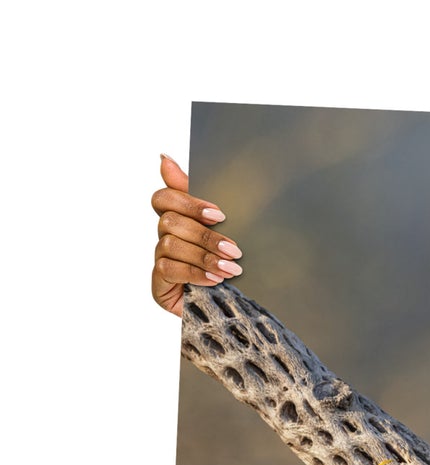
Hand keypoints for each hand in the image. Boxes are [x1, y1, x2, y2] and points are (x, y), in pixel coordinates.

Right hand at [151, 154, 242, 315]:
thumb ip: (202, 196)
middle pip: (170, 221)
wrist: (235, 307)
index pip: (164, 198)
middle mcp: (165, 237)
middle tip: (235, 249)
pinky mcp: (158, 283)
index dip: (188, 202)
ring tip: (232, 269)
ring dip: (204, 257)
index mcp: (180, 219)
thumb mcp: (227, 228)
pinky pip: (168, 269)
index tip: (219, 215)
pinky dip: (195, 273)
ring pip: (170, 245)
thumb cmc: (231, 262)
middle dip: (205, 236)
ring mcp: (160, 260)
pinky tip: (216, 281)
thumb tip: (164, 157)